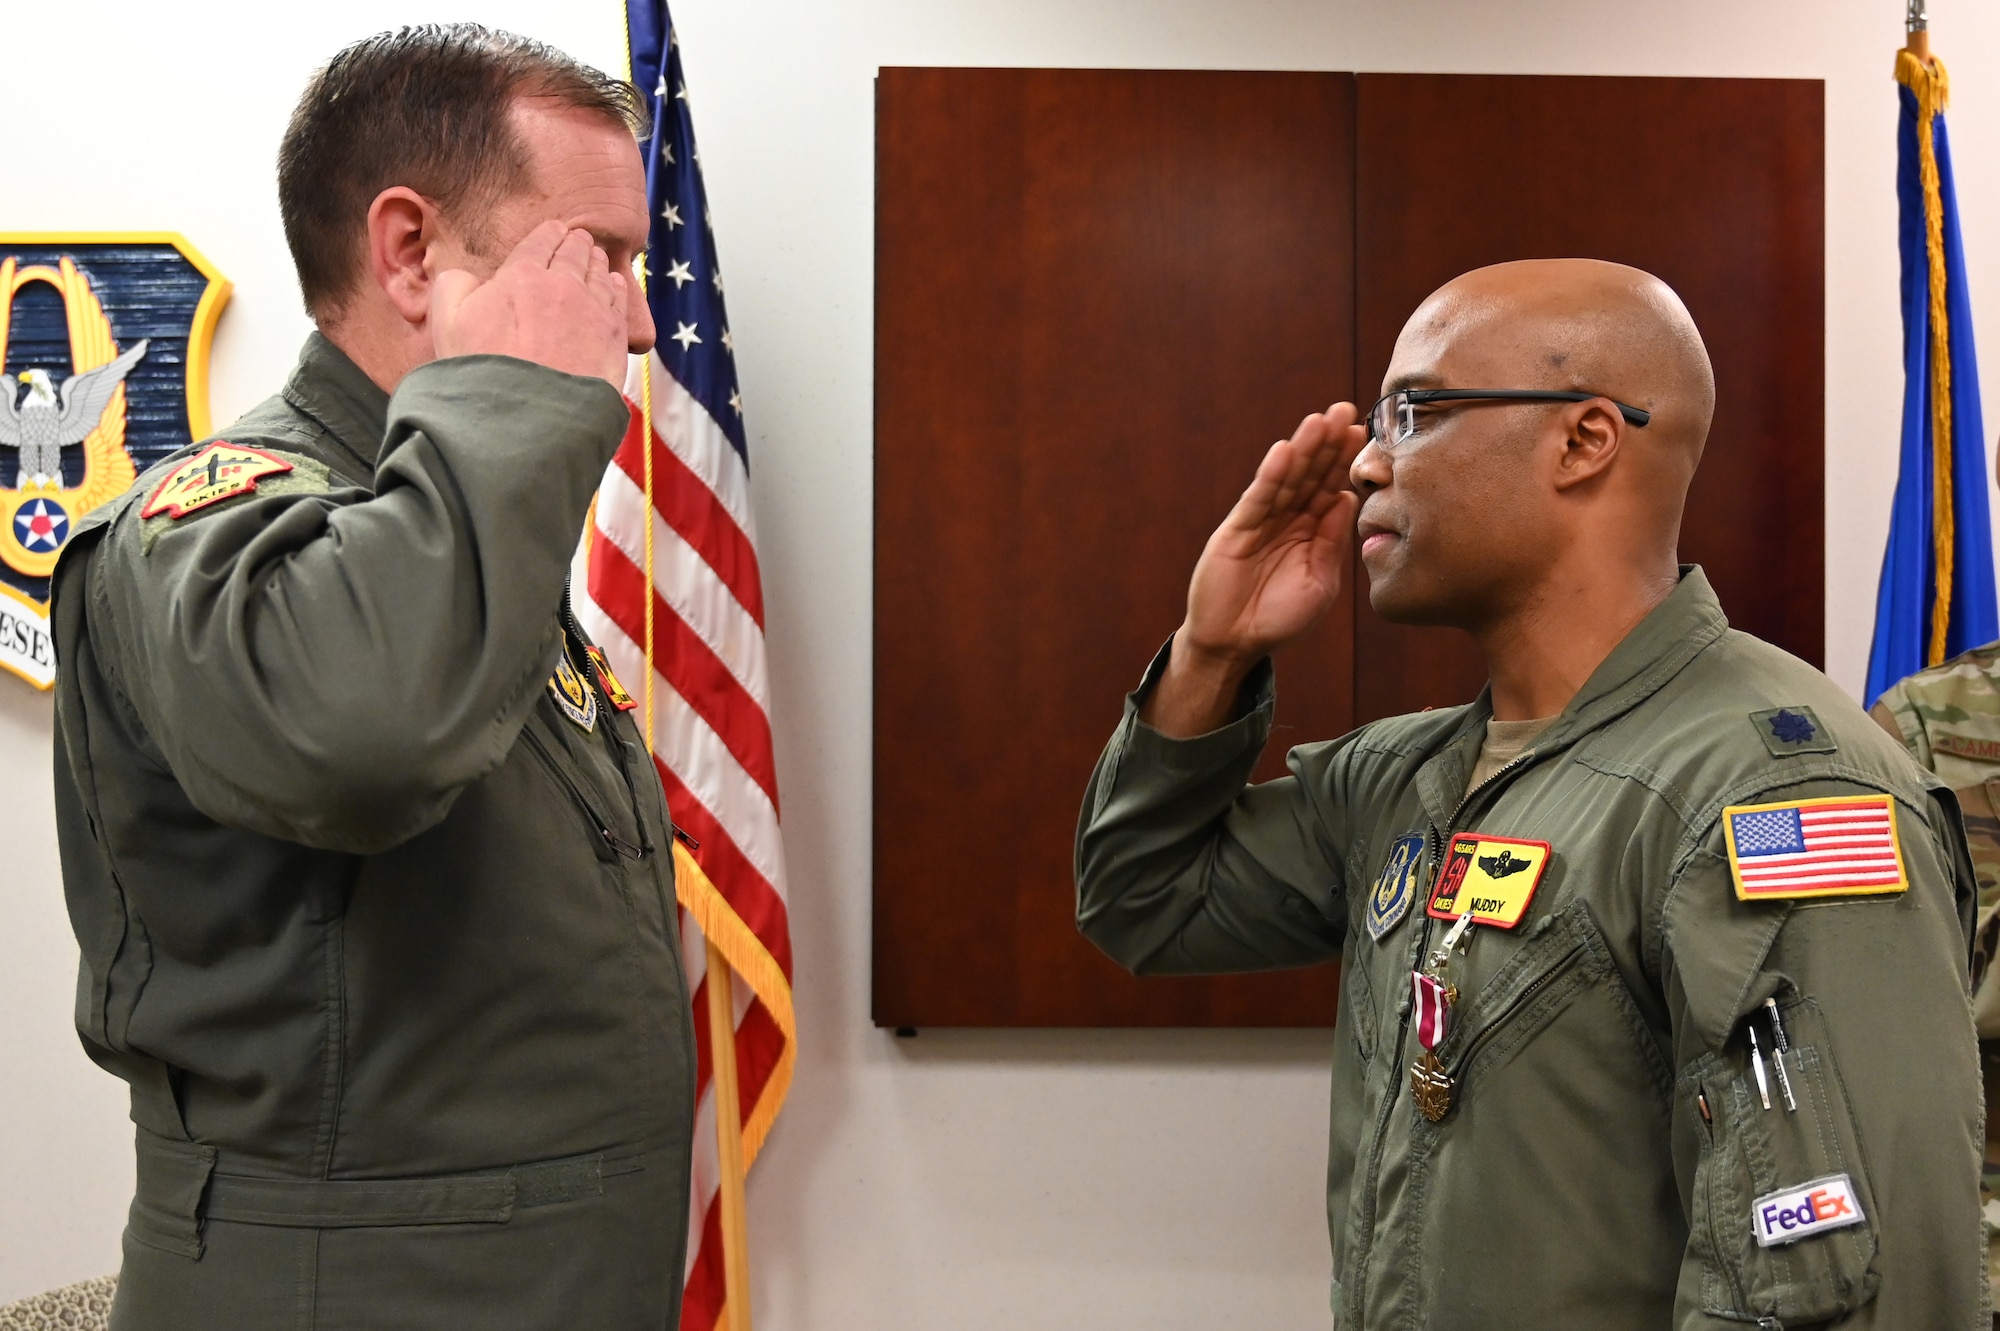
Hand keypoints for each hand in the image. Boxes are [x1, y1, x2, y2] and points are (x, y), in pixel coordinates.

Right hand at [429, 220, 630, 389]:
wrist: (528, 417)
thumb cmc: (481, 372)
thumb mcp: (447, 321)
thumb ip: (454, 286)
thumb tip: (467, 277)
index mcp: (522, 275)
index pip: (541, 241)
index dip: (549, 233)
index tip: (555, 230)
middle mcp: (563, 285)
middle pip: (575, 254)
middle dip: (576, 243)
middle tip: (580, 239)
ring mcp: (593, 311)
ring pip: (600, 275)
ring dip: (598, 262)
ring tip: (598, 258)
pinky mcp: (614, 338)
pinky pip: (619, 303)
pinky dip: (617, 288)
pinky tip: (615, 285)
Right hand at [1142, 404, 1365, 736]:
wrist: (1236, 643)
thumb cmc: (1279, 618)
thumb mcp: (1320, 582)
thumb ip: (1332, 542)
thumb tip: (1348, 499)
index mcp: (1310, 531)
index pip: (1330, 488)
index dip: (1345, 461)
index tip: (1364, 432)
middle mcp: (1287, 520)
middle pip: (1311, 474)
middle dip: (1328, 443)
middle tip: (1347, 409)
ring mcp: (1261, 522)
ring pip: (1287, 479)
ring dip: (1303, 449)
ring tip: (1320, 420)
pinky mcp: (1237, 531)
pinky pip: (1258, 499)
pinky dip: (1271, 475)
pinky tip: (1285, 452)